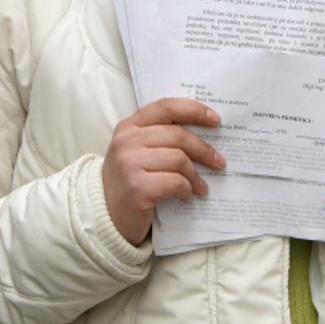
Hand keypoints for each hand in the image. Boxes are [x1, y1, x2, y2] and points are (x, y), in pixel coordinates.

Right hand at [102, 98, 224, 245]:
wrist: (105, 216)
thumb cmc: (130, 180)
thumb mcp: (139, 151)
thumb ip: (162, 137)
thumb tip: (206, 132)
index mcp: (129, 126)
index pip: (167, 107)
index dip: (194, 110)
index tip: (215, 120)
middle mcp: (126, 141)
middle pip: (178, 136)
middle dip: (204, 150)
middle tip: (219, 162)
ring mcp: (129, 164)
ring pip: (179, 159)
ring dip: (195, 175)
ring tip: (201, 186)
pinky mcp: (136, 188)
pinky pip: (175, 182)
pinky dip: (186, 189)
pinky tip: (186, 196)